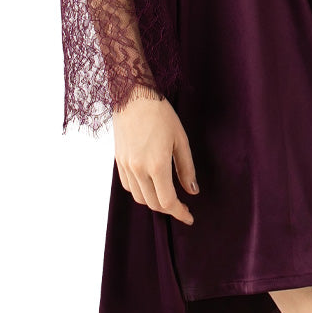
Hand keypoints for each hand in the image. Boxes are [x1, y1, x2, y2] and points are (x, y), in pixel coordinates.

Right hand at [113, 92, 198, 225]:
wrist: (133, 96)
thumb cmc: (161, 114)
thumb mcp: (181, 140)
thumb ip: (186, 168)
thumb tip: (192, 191)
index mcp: (157, 165)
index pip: (167, 201)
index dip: (179, 213)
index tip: (189, 217)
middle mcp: (138, 170)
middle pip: (153, 203)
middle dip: (168, 209)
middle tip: (182, 207)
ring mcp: (126, 166)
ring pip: (139, 198)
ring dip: (154, 202)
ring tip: (167, 196)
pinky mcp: (118, 161)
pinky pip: (128, 186)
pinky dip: (140, 191)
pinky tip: (150, 185)